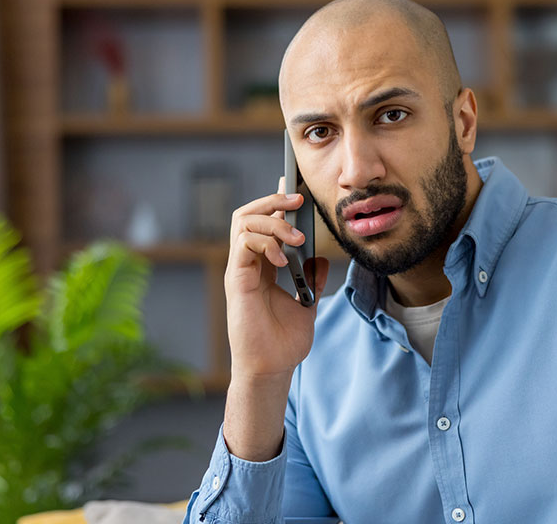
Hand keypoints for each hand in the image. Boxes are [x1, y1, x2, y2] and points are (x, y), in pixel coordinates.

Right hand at [225, 177, 329, 379]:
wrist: (272, 369)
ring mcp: (240, 270)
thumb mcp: (307, 304)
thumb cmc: (284, 342)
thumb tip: (321, 259)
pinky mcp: (236, 280)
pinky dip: (264, 242)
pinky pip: (242, 244)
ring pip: (243, 222)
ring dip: (273, 221)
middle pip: (249, 214)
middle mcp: (247, 264)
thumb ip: (312, 280)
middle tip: (298, 199)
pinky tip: (283, 258)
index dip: (276, 203)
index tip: (295, 188)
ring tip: (297, 238)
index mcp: (262, 267)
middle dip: (273, 200)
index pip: (264, 224)